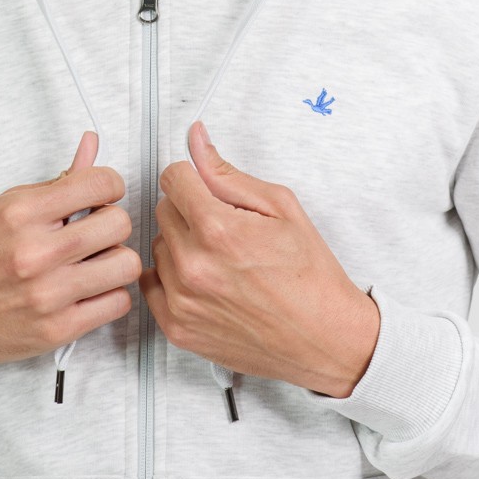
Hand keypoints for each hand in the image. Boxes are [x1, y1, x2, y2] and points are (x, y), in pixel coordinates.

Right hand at [0, 131, 140, 365]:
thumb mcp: (0, 206)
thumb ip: (53, 183)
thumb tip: (92, 146)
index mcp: (20, 214)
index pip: (100, 184)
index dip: (108, 185)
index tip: (101, 194)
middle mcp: (36, 253)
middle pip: (119, 223)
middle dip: (111, 222)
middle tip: (93, 230)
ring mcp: (48, 295)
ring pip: (126, 264)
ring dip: (114, 259)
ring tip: (92, 261)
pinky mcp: (57, 330)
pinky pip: (117, 303)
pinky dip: (108, 293)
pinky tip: (87, 288)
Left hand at [139, 123, 379, 397]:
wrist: (326, 338)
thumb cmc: (310, 275)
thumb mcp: (280, 208)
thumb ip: (228, 173)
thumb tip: (196, 140)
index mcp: (218, 230)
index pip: (173, 178)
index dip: (193, 179)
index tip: (208, 191)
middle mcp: (193, 266)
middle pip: (164, 210)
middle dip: (190, 211)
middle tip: (226, 230)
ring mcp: (182, 301)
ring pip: (159, 247)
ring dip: (182, 245)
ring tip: (222, 260)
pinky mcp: (177, 328)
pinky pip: (152, 284)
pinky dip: (173, 279)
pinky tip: (206, 282)